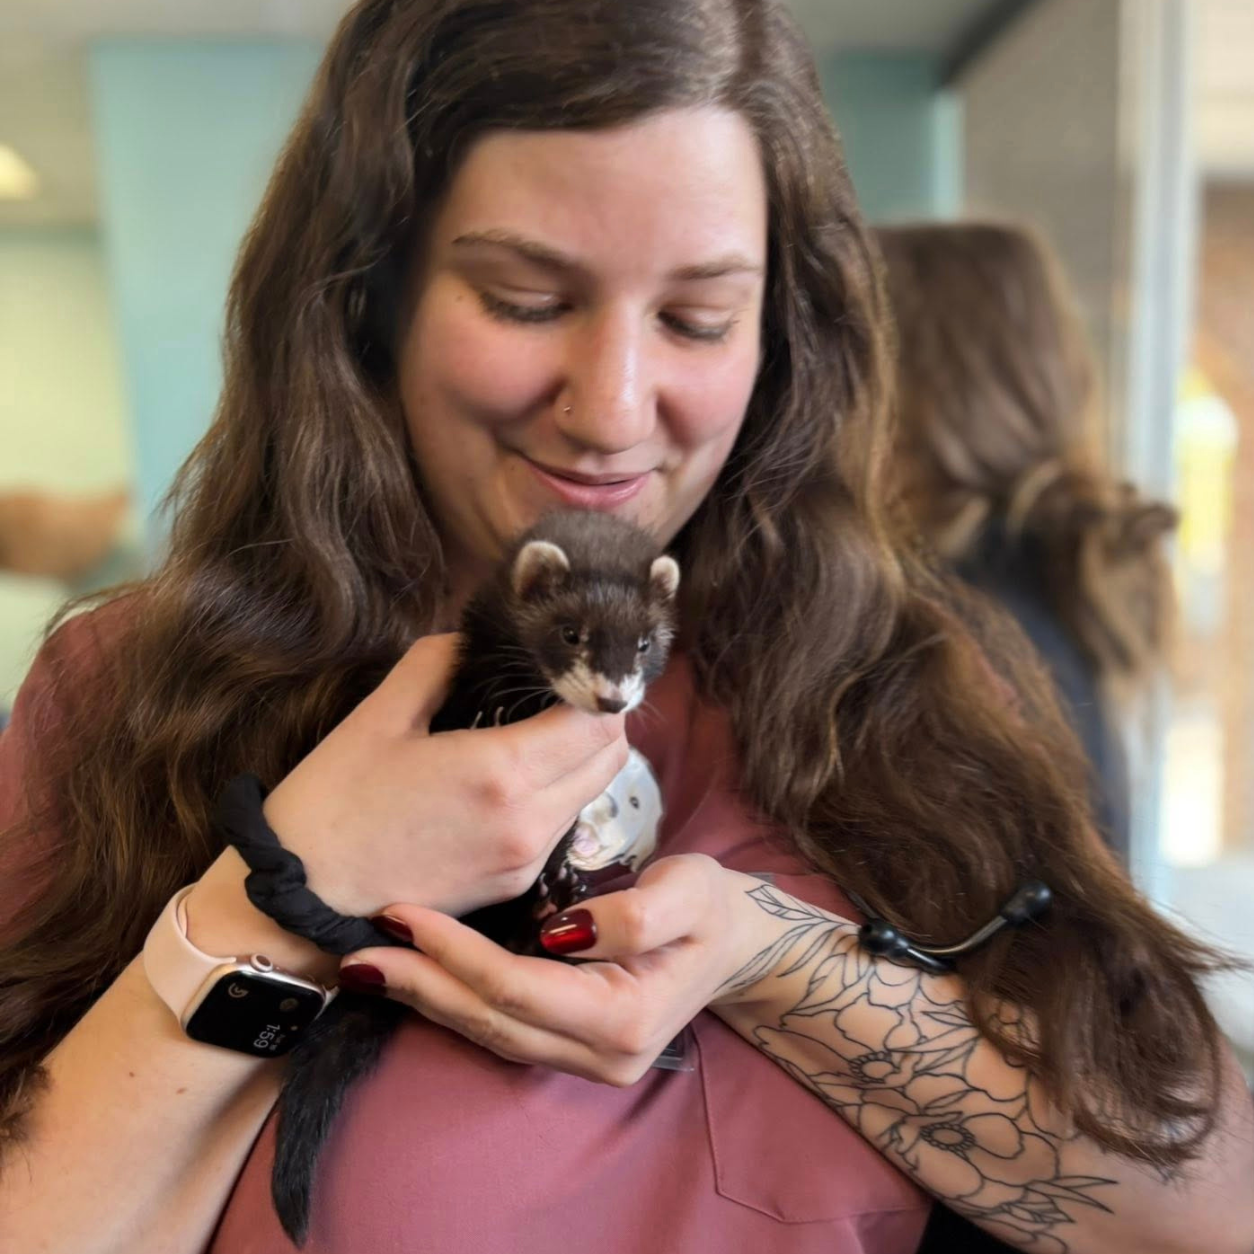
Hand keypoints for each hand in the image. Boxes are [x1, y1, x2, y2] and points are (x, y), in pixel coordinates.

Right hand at [258, 633, 628, 918]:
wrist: (298, 904)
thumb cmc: (331, 805)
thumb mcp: (379, 716)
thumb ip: (435, 665)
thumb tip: (469, 639)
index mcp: (503, 771)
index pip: (598, 722)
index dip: (591, 689)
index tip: (564, 671)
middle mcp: (529, 820)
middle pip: (610, 759)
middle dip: (596, 721)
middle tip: (556, 697)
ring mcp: (525, 860)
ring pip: (590, 795)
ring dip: (578, 761)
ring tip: (531, 736)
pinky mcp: (513, 887)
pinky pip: (560, 829)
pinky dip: (555, 798)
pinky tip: (509, 783)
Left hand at [335, 855, 770, 1084]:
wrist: (733, 943)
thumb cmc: (709, 906)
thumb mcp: (692, 889)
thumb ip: (639, 913)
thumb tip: (565, 932)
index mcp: (624, 1019)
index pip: (519, 988)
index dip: (458, 954)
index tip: (405, 914)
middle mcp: (599, 1056)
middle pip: (491, 1022)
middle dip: (421, 985)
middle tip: (357, 954)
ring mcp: (583, 1062)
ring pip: (488, 1035)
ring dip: (427, 999)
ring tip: (368, 967)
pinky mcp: (569, 1048)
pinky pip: (500, 1029)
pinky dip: (453, 1003)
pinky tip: (417, 978)